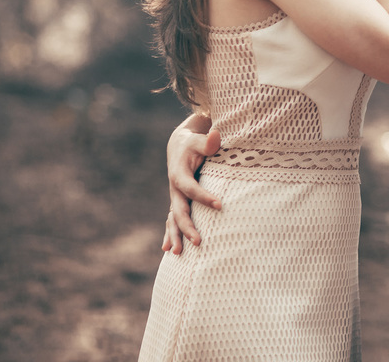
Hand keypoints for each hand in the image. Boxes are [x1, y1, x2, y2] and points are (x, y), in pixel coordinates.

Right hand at [161, 127, 221, 254]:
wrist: (179, 146)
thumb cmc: (193, 143)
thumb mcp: (199, 140)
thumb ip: (208, 141)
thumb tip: (216, 135)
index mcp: (179, 174)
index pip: (191, 188)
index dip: (204, 197)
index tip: (220, 205)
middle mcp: (174, 189)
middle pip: (179, 210)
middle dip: (187, 227)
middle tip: (198, 242)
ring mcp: (175, 197)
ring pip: (173, 219)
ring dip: (175, 236)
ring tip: (177, 253)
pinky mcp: (177, 202)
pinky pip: (172, 220)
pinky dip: (170, 234)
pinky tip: (168, 249)